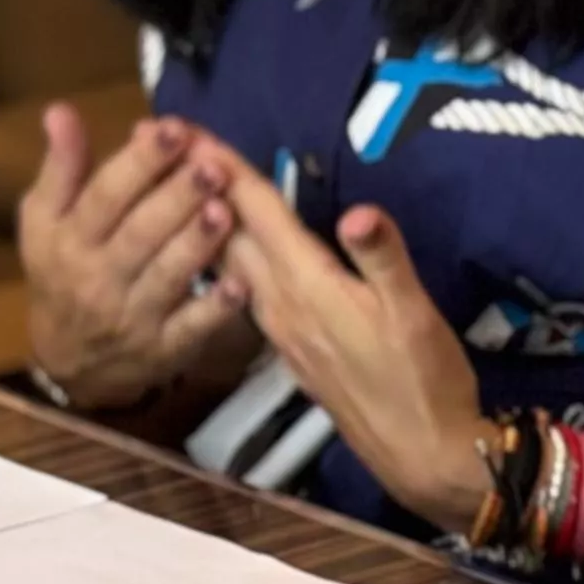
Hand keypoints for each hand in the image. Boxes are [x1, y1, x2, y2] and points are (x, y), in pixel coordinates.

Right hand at [17, 108, 244, 410]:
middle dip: (178, 198)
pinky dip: (216, 308)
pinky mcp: (164, 348)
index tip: (172, 127)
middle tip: (213, 165)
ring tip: (225, 209)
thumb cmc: (60, 271)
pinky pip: (192, 328)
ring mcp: (133, 316)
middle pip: (141, 234)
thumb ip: (60, 167)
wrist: (67, 362)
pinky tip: (240, 283)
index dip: (139, 162)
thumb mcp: (43, 220)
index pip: (105, 196)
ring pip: (169, 276)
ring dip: (198, 245)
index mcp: (71, 239)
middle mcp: (99, 278)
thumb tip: (60, 111)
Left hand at [211, 153, 488, 530]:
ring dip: (205, 217)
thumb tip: (356, 213)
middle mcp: (282, 306)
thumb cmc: (424, 381)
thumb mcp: (414, 315)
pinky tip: (226, 247)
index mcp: (308, 288)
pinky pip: (245, 286)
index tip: (182, 128)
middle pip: (228, 232)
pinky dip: (229, 254)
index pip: (255, 213)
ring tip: (179, 181)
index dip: (221, 167)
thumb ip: (383, 261)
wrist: (422, 456)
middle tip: (159, 140)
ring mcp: (282, 329)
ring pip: (231, 262)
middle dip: (195, 183)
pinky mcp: (291, 347)